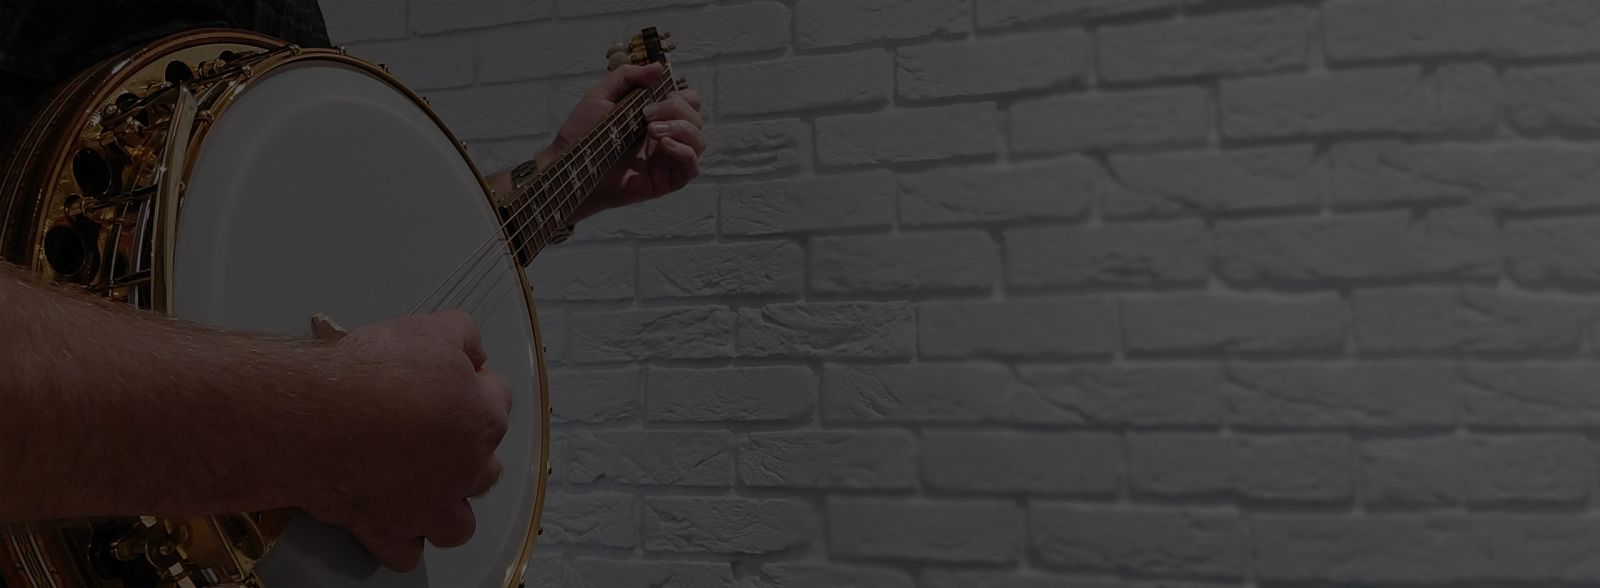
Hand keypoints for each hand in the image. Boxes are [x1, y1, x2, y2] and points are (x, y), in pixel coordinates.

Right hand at [300, 311, 510, 571]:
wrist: (316, 415)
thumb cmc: (371, 373)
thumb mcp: (430, 329)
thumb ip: (463, 336)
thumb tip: (471, 350)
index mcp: (482, 418)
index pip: (498, 399)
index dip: (474, 383)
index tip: (452, 379)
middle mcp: (466, 468)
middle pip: (485, 467)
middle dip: (466, 451)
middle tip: (431, 432)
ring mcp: (429, 505)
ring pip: (458, 523)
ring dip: (447, 507)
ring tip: (423, 486)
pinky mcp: (388, 529)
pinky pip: (406, 554)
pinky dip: (401, 542)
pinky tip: (392, 522)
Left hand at [542, 63, 704, 221]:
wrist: (571, 167)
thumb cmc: (583, 134)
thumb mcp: (601, 95)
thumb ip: (628, 76)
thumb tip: (660, 67)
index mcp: (656, 116)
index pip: (688, 101)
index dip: (679, 95)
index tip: (653, 98)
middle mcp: (667, 136)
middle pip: (696, 117)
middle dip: (676, 109)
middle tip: (646, 115)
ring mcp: (668, 159)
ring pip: (699, 140)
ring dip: (682, 129)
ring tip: (651, 131)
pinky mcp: (667, 180)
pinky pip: (692, 167)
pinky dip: (684, 152)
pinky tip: (663, 146)